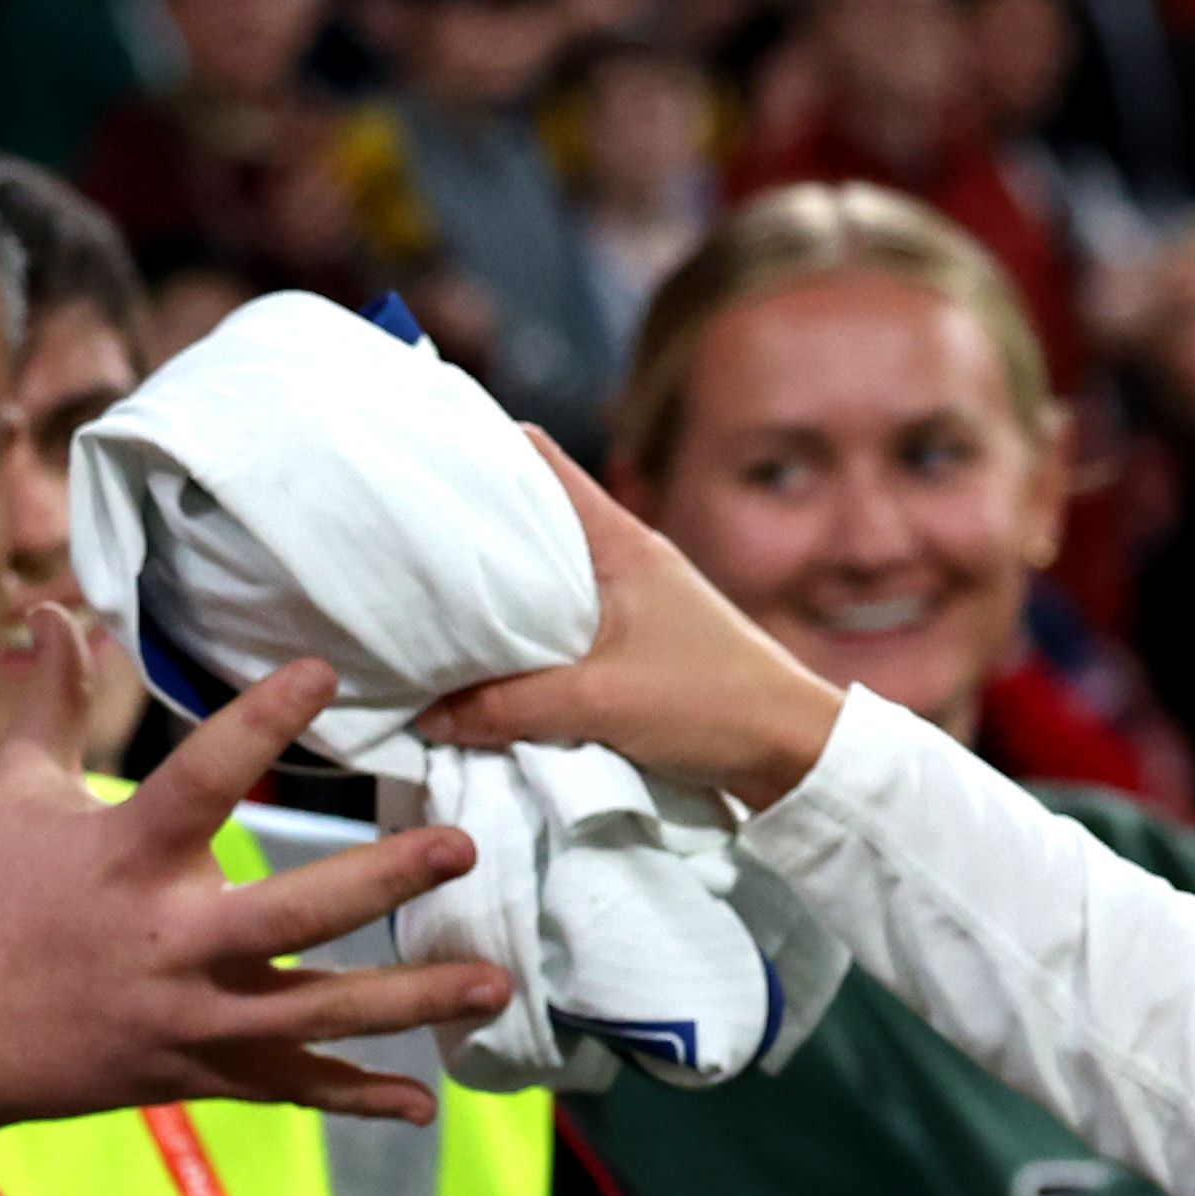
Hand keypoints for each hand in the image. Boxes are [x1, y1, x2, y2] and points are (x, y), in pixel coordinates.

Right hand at [0, 622, 522, 1133]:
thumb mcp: (14, 791)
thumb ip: (52, 700)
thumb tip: (53, 605)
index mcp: (125, 857)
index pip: (202, 776)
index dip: (261, 721)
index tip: (324, 672)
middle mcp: (169, 942)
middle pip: (294, 912)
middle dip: (383, 881)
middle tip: (463, 849)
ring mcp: (191, 1017)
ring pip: (318, 1014)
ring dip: (411, 1001)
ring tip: (496, 983)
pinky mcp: (199, 1073)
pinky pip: (291, 1088)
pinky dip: (357, 1100)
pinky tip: (425, 1104)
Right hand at [410, 435, 849, 808]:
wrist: (793, 752)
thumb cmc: (711, 705)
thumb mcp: (599, 703)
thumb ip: (509, 707)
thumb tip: (429, 715)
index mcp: (619, 539)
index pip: (539, 458)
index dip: (479, 442)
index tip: (420, 449)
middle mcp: (624, 556)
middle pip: (532, 518)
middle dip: (472, 525)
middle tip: (400, 537)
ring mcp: (633, 600)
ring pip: (547, 576)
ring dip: (498, 589)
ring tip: (428, 598)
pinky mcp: (639, 644)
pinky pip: (566, 624)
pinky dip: (527, 633)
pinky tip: (487, 657)